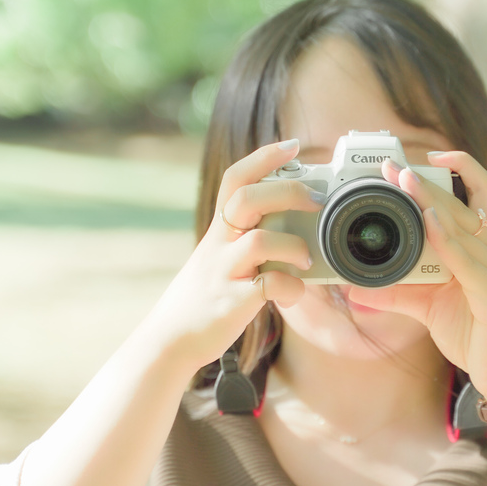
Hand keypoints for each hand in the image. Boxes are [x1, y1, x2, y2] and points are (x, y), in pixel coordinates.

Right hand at [139, 138, 318, 374]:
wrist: (169, 340)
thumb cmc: (203, 297)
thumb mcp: (217, 257)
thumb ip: (244, 237)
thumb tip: (289, 221)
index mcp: (217, 229)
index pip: (236, 178)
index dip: (263, 157)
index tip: (293, 145)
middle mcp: (218, 245)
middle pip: (249, 198)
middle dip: (289, 192)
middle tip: (317, 201)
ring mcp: (223, 272)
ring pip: (260, 241)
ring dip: (293, 246)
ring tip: (306, 258)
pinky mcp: (232, 302)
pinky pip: (269, 286)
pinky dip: (290, 288)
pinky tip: (293, 293)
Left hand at [344, 152, 486, 402]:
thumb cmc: (476, 334)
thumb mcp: (428, 307)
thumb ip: (396, 292)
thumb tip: (354, 286)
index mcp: (484, 246)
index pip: (473, 194)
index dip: (449, 171)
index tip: (409, 162)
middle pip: (465, 201)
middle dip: (428, 180)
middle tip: (393, 165)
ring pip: (465, 224)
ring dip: (433, 200)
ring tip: (405, 182)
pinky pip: (469, 260)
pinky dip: (448, 238)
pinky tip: (429, 223)